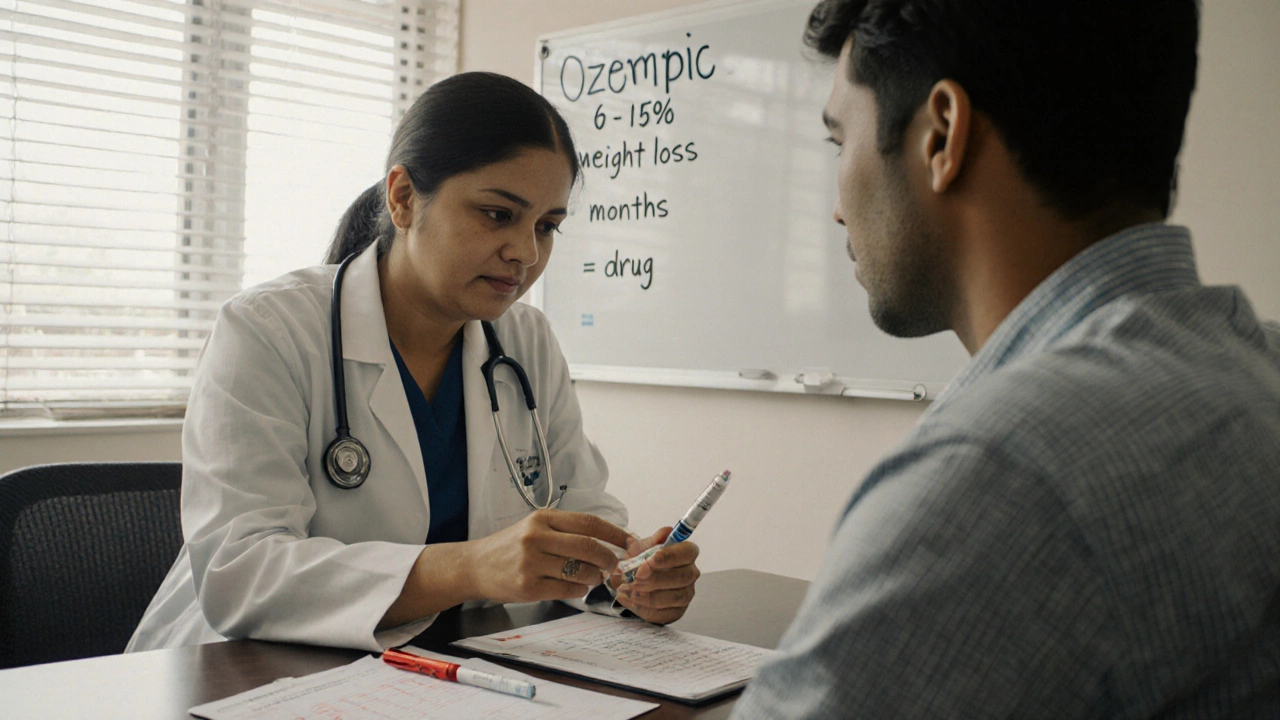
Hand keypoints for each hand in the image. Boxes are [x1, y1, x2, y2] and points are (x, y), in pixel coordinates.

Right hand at [465, 509, 630, 603]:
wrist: (475, 566)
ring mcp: (531, 562)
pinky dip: (579, 591)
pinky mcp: (528, 587)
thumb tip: (608, 541)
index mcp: (543, 518)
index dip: (615, 533)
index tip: (631, 542)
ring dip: (594, 577)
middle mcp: (537, 537)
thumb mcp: (536, 527)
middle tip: (614, 565)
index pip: (589, 523)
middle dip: (609, 558)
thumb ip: (567, 532)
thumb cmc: (510, 547)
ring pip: (580, 571)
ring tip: (593, 577)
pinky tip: (577, 588)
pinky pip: (567, 590)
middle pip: (589, 547)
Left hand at [612, 528, 699, 624]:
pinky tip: (627, 599)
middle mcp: (690, 574)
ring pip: (674, 597)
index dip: (670, 557)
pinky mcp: (676, 612)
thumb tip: (664, 534)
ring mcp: (686, 594)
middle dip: (656, 579)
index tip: (650, 560)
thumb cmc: (642, 561)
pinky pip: (663, 614)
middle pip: (682, 577)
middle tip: (635, 578)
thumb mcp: (642, 547)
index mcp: (686, 553)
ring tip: (626, 589)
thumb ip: (651, 541)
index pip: (687, 552)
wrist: (632, 580)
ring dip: (648, 595)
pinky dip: (642, 608)